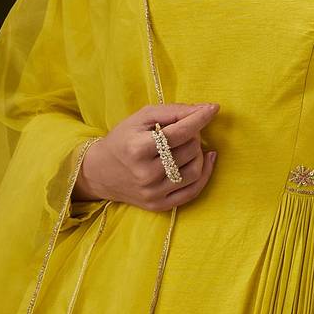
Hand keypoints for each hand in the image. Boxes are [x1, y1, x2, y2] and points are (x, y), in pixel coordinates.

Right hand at [73, 101, 219, 211]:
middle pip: (189, 150)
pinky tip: (206, 160)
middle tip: (186, 130)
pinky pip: (193, 191)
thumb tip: (206, 109)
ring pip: (195, 170)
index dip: (200, 118)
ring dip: (199, 153)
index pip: (179, 132)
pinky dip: (205, 173)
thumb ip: (172, 111)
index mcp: (137, 148)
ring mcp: (153, 192)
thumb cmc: (123, 139)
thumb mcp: (140, 118)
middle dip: (194, 135)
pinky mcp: (159, 205)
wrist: (100, 172)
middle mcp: (145, 173)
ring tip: (190, 145)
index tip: (214, 108)